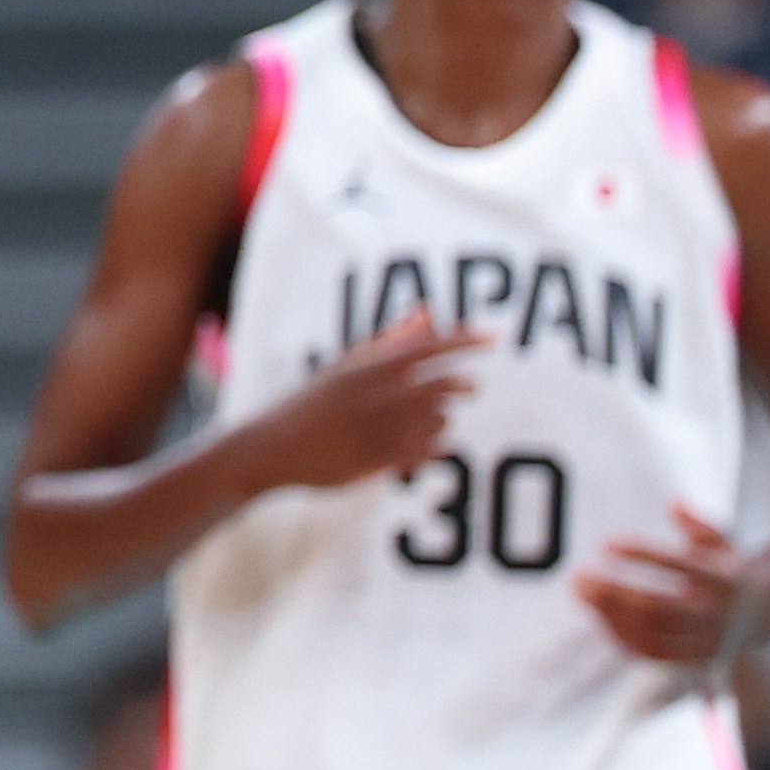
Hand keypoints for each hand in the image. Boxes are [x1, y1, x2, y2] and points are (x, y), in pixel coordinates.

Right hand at [244, 310, 486, 489]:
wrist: (277, 445)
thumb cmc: (315, 401)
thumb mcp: (348, 365)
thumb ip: (391, 338)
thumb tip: (427, 311)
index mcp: (370, 365)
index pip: (430, 346)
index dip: (464, 340)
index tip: (492, 337)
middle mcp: (380, 394)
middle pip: (443, 384)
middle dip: (462, 385)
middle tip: (470, 386)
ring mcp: (383, 427)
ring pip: (440, 420)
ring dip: (442, 418)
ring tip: (430, 419)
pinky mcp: (383, 458)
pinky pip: (429, 451)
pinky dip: (433, 446)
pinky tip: (423, 445)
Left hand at [576, 504, 766, 664]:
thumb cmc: (731, 568)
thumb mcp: (723, 540)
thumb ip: (698, 524)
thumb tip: (675, 505)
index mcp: (722, 577)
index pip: (679, 565)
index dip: (641, 554)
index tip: (606, 544)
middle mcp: (714, 611)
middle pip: (657, 606)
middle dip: (613, 592)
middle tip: (580, 575)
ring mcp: (704, 638)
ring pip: (651, 633)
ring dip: (609, 615)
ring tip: (582, 593)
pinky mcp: (695, 656)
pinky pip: (653, 653)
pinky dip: (622, 637)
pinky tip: (599, 617)